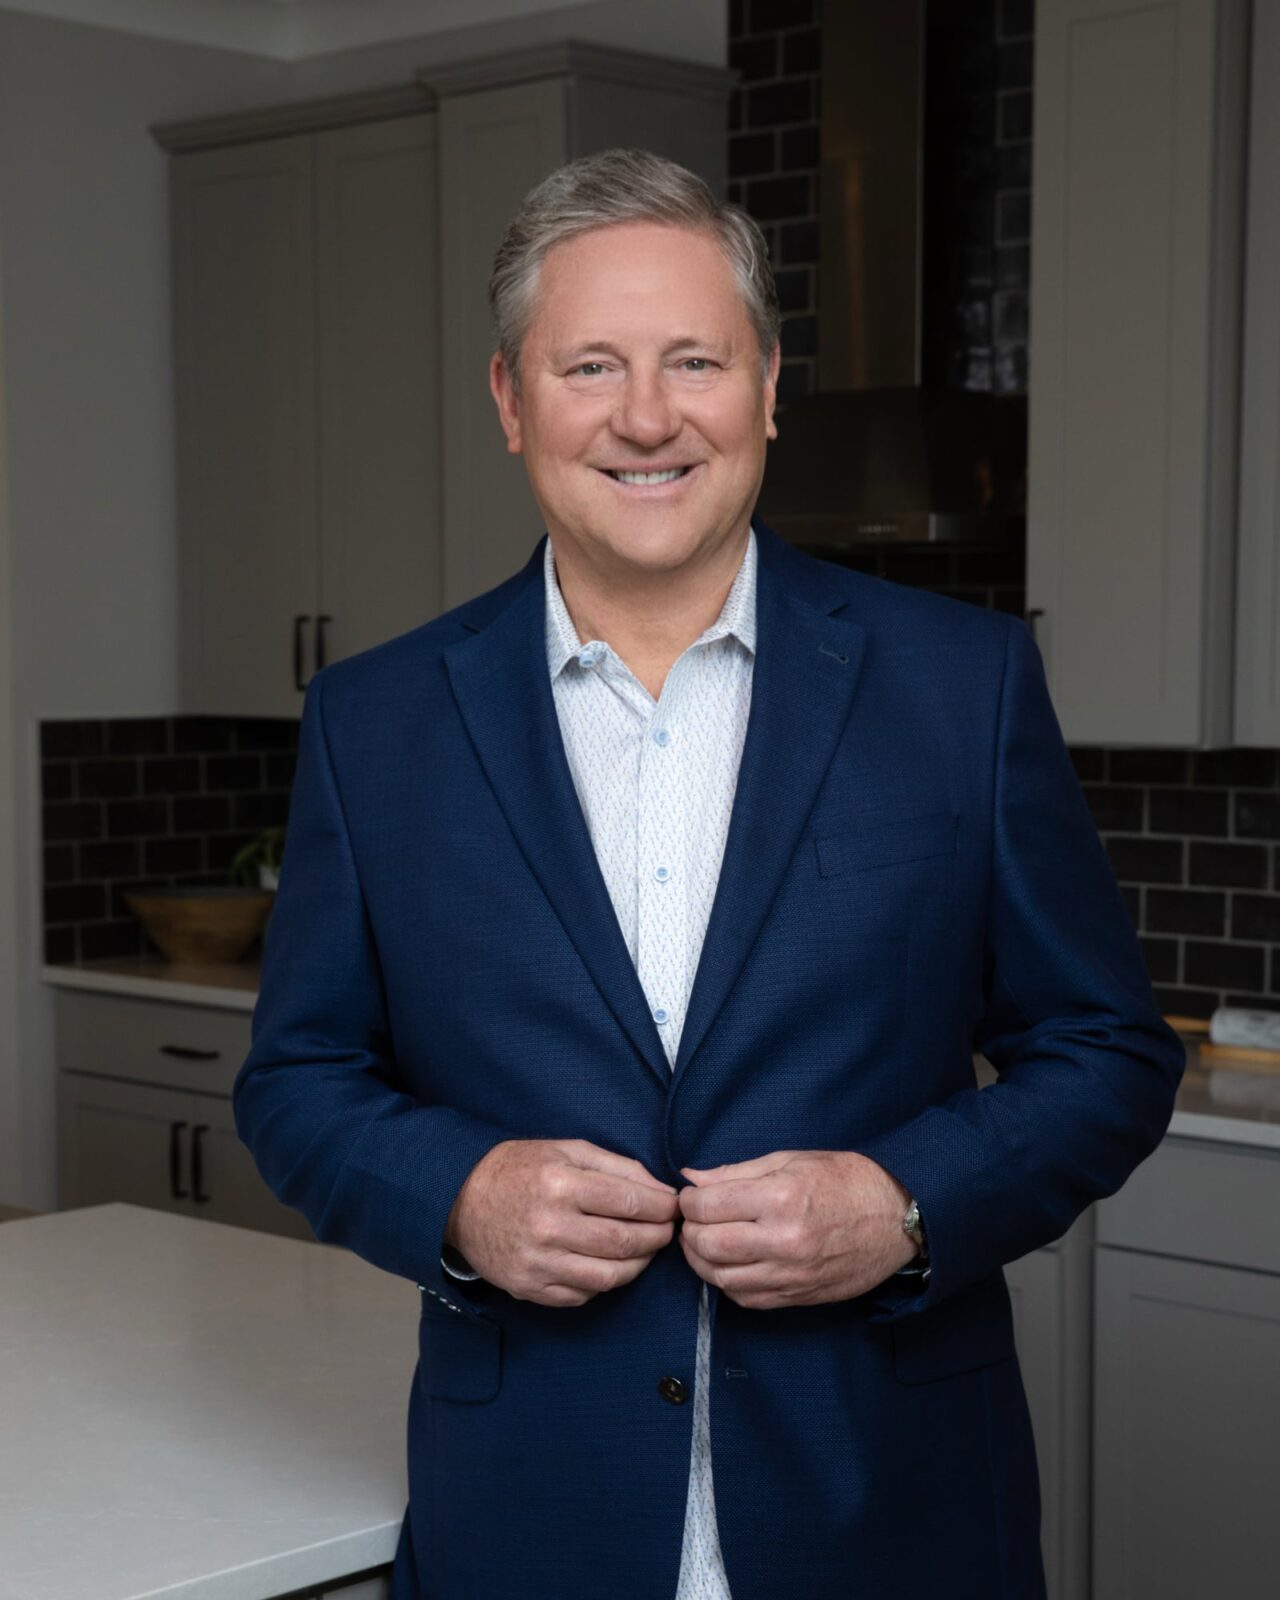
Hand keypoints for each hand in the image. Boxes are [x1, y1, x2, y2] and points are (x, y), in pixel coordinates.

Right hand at [445, 1138, 679, 1306]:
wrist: (461, 1200)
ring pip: (608, 1277)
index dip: (661, 1206)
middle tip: (667, 1230)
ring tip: (645, 1250)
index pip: (629, 1201)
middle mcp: (548, 1226)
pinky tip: (610, 1265)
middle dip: (656, 1237)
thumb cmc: (519, 1169)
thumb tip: (661, 1190)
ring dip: (638, 1265)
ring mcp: (537, 1263)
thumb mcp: (566, 1150)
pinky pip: (582, 1295)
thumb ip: (617, 1166)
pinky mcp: (529, 1288)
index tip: (673, 1206)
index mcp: (560, 1183)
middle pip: (624, 1242)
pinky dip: (604, 1283)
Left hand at [676, 1150, 919, 1309]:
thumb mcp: (791, 1160)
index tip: (691, 1196)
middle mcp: (783, 1241)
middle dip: (690, 1231)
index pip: (708, 1206)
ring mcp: (791, 1274)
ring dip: (702, 1261)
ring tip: (705, 1242)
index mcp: (780, 1198)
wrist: (898, 1218)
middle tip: (694, 1220)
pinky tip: (730, 1264)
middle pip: (708, 1245)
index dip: (689, 1200)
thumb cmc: (846, 1180)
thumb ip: (736, 1171)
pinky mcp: (798, 1296)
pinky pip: (746, 1299)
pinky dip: (727, 1283)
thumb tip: (691, 1177)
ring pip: (721, 1278)